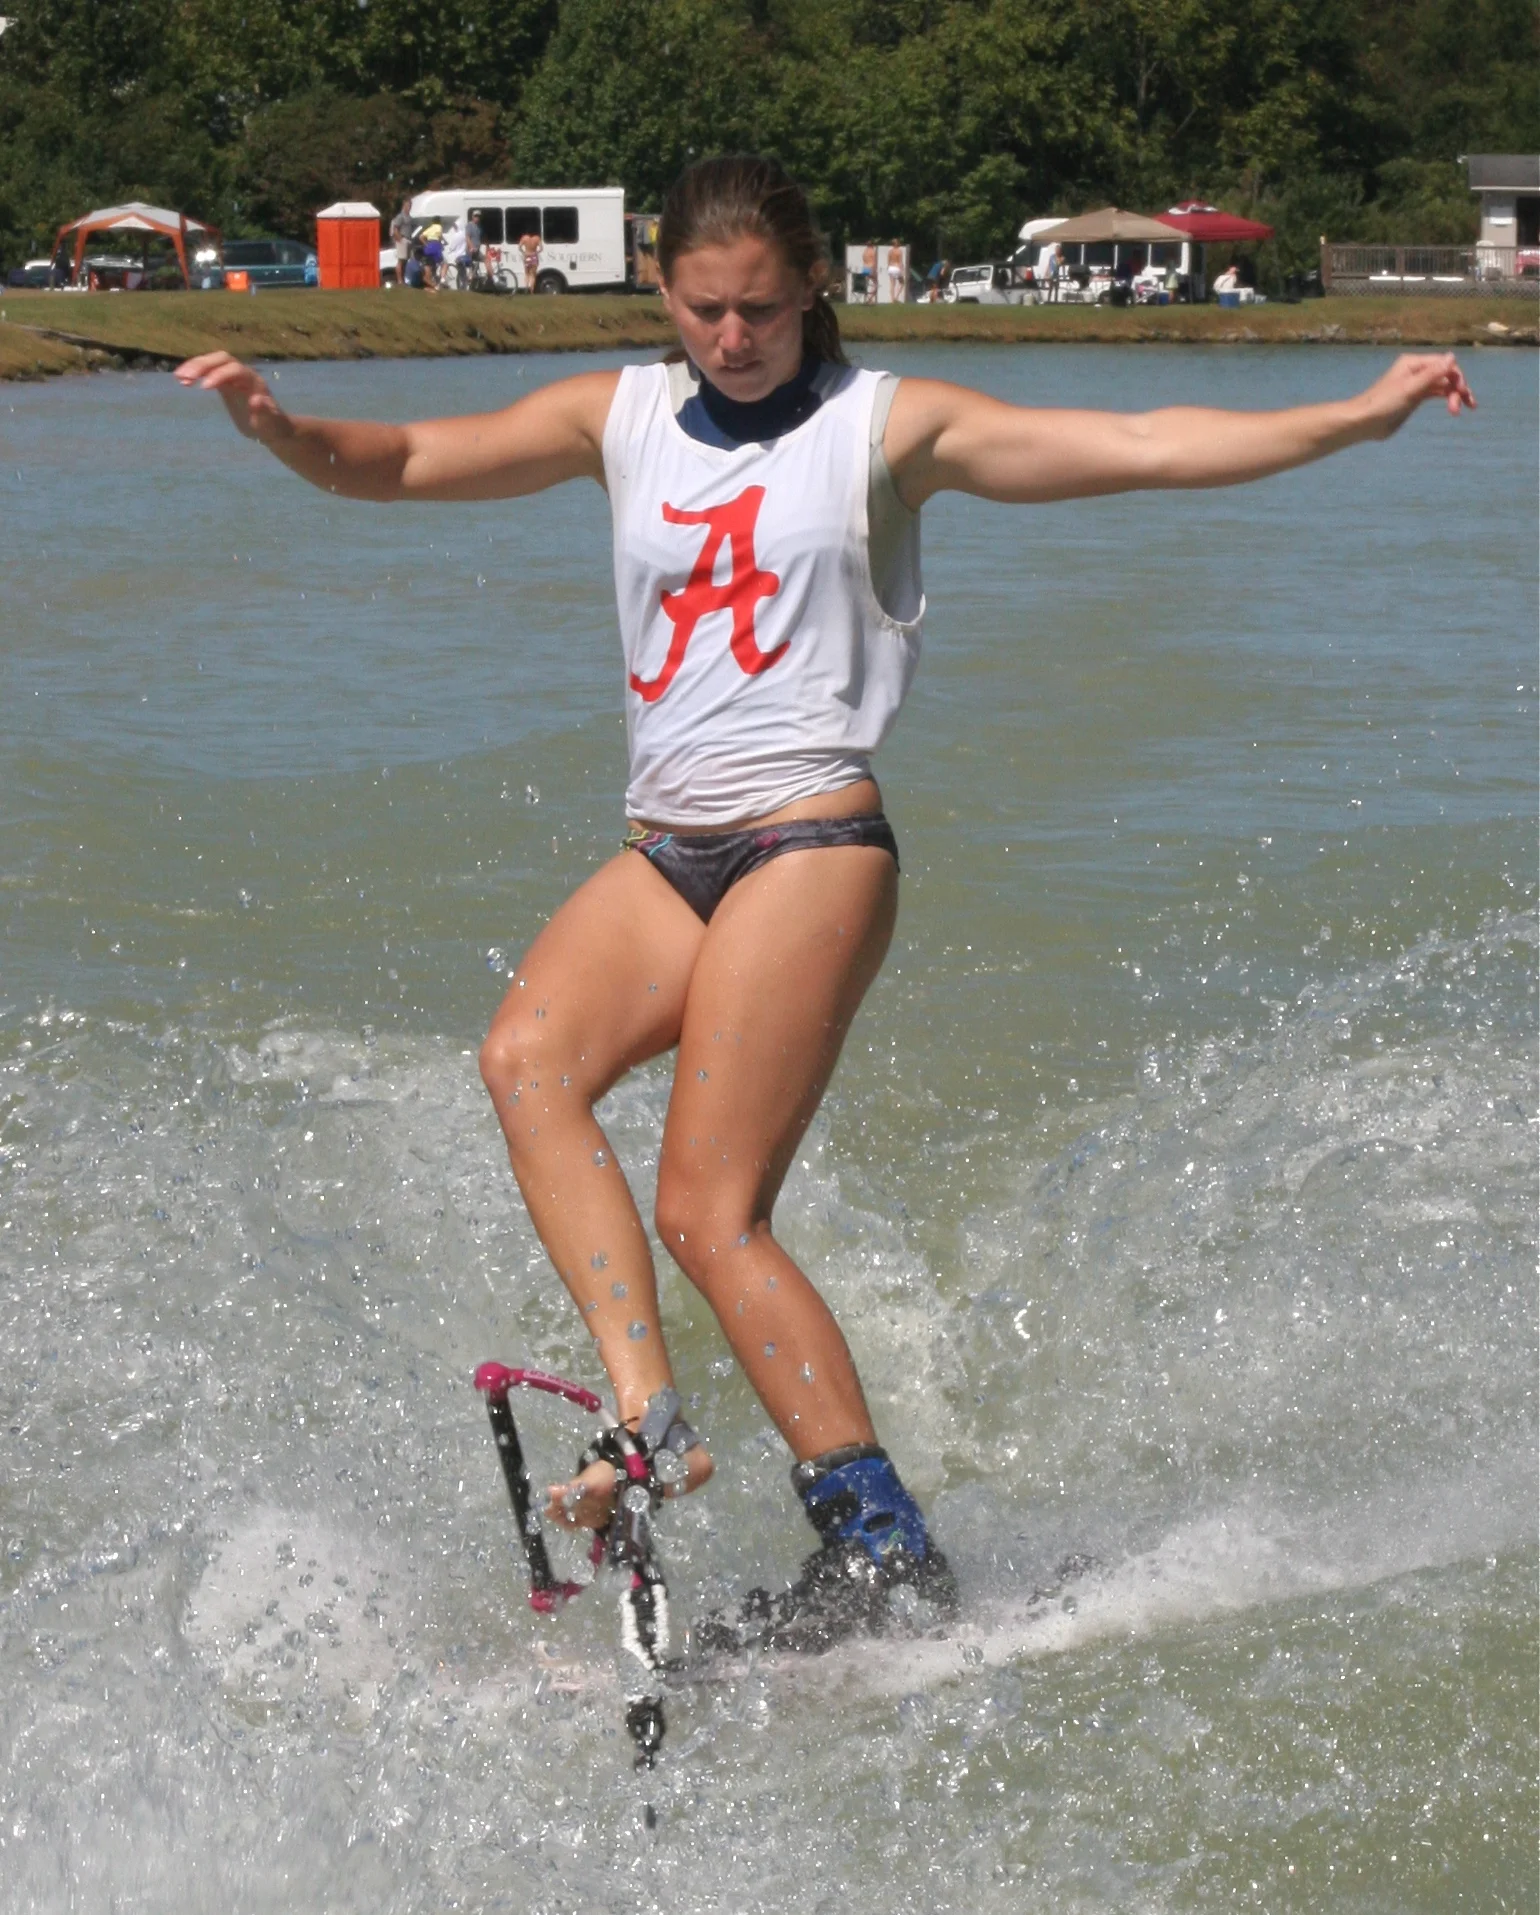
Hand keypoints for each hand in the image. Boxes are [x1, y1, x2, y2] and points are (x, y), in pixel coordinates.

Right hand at [174, 350, 289, 442]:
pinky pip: (208, 372)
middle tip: (184, 377)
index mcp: (254, 381)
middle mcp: (243, 374)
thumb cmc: (272, 426)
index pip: (235, 370)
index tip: (204, 387)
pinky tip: (182, 381)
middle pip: (221, 359)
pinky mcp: (224, 382)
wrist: (271, 427)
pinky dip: (195, 374)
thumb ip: (266, 412)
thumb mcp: (272, 424)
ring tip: (178, 378)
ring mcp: (232, 377)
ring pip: (212, 363)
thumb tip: (257, 400)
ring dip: (195, 367)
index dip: (220, 375)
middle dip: (203, 365)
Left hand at [1359, 352, 1475, 439]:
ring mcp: (1416, 385)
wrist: (1363, 423)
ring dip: (1454, 395)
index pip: (1444, 364)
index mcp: (1414, 363)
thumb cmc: (1384, 403)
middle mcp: (1417, 371)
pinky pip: (1436, 394)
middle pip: (1446, 375)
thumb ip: (1432, 374)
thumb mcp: (1410, 388)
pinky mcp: (1414, 398)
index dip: (1456, 376)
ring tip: (1458, 411)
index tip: (1461, 392)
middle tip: (1459, 408)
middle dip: (1456, 388)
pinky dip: (1446, 399)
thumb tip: (1452, 356)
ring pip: (1443, 385)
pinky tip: (1454, 408)